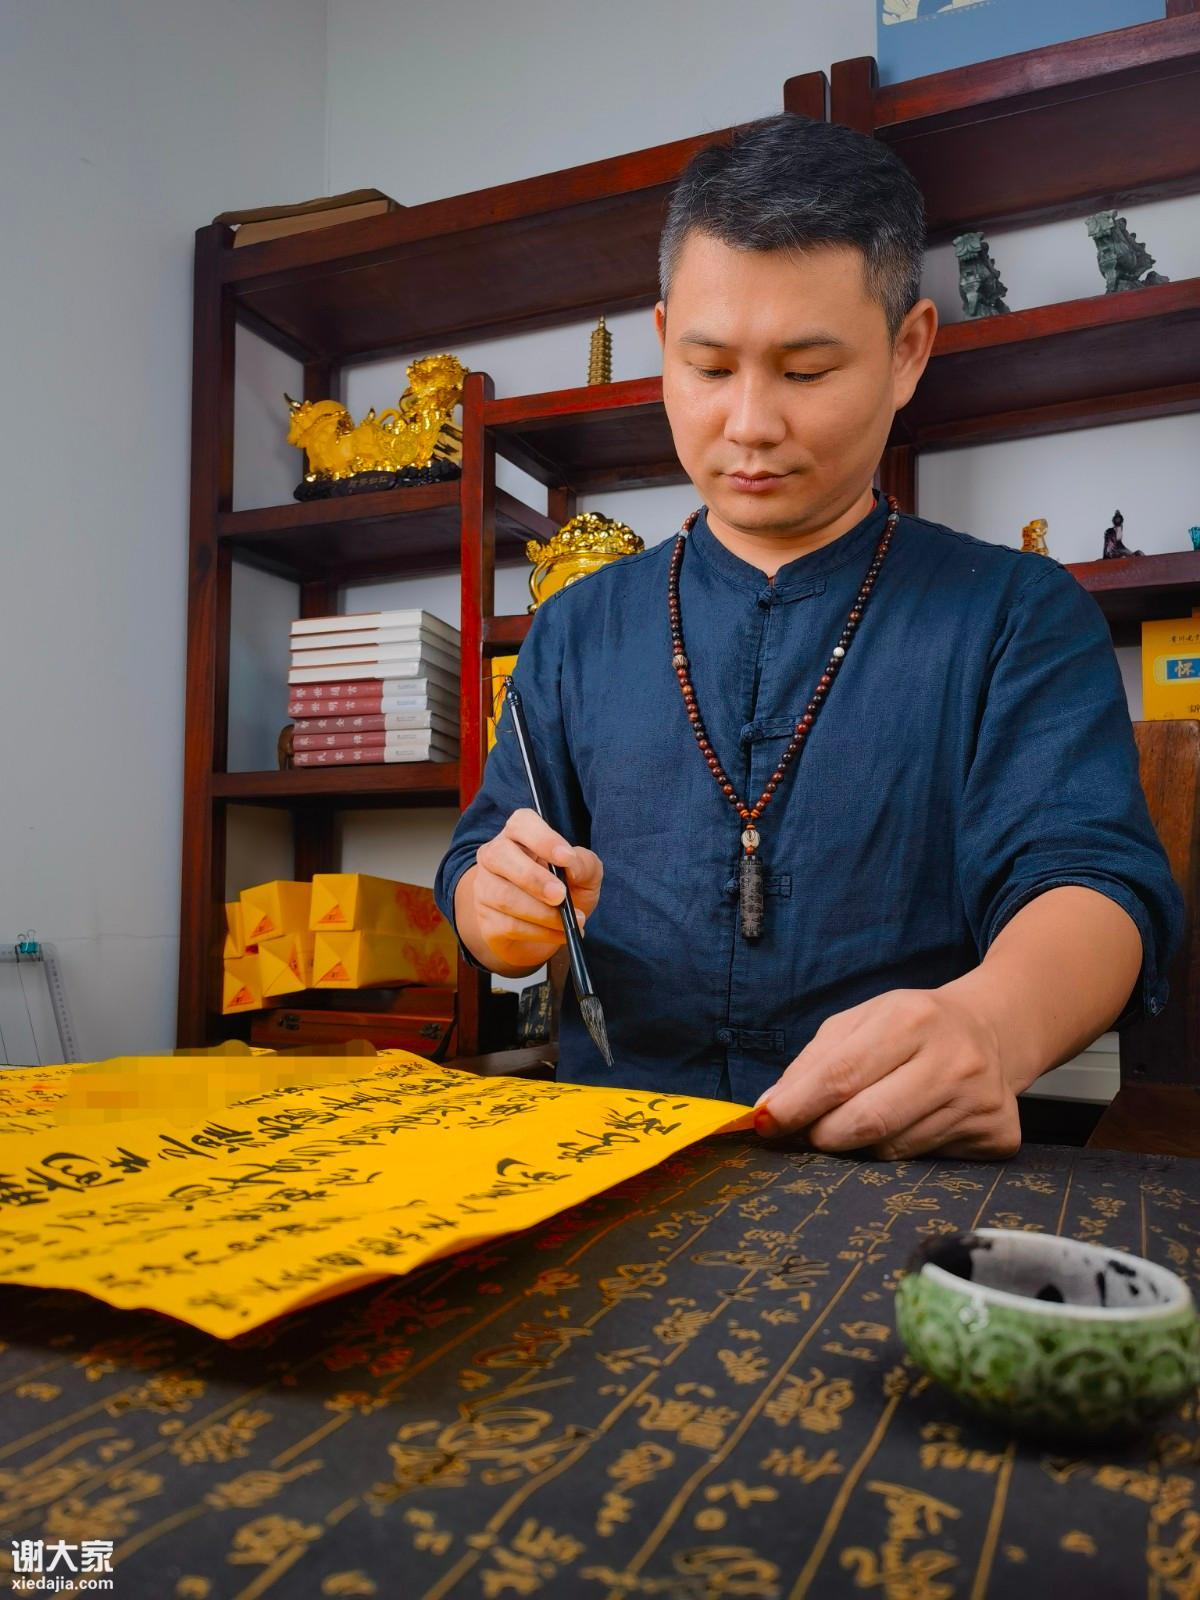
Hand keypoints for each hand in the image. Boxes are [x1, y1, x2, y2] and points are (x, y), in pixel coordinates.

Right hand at [461, 807, 603, 971]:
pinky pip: (507, 925)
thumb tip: (571, 867)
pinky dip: (539, 932)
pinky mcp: (485, 920)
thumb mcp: (585, 875)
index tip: (566, 858)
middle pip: (500, 855)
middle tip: (560, 895)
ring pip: (504, 897)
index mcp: (519, 835)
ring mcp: (485, 888)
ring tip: (570, 922)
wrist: (546, 931)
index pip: (521, 823)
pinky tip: (559, 934)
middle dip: (533, 877)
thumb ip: (584, 865)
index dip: (543, 838)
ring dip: (542, 913)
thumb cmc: (565, 890)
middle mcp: (494, 855)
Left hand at [754, 987, 1020, 1159]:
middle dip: (824, 1135)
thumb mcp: (860, 1022)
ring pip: (893, 1148)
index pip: (842, 1074)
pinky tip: (909, 1124)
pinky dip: (901, 1150)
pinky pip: (926, 1162)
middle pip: (868, 1120)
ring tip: (862, 1122)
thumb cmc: (912, 1026)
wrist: (992, 1029)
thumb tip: (769, 1110)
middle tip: (809, 1134)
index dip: (797, 1105)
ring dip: (861, 1146)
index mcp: (911, 1018)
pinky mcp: (997, 1135)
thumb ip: (812, 1063)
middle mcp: (952, 1059)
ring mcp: (979, 1100)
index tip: (766, 1123)